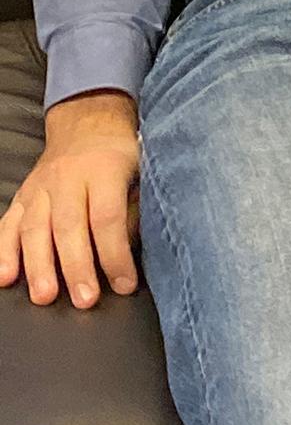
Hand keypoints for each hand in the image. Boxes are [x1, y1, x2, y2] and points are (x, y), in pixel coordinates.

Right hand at [0, 89, 141, 308]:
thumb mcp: (143, 169)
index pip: (108, 217)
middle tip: (85, 300)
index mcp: (104, 170)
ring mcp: (39, 188)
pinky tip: (3, 277)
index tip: (125, 284)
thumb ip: (137, 206)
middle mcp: (67, 179)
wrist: (88, 124)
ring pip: (35, 229)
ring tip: (44, 297)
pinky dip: (3, 252)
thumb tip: (132, 248)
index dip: (116, 254)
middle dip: (76, 267)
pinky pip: (8, 226)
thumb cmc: (121, 154)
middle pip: (69, 227)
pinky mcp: (21, 197)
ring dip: (38, 266)